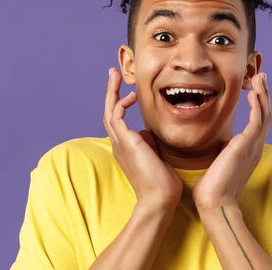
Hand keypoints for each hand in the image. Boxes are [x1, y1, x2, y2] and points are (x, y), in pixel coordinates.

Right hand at [103, 67, 182, 207]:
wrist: (160, 198)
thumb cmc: (163, 182)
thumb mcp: (156, 156)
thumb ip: (151, 142)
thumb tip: (150, 132)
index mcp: (126, 147)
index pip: (118, 120)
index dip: (121, 103)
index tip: (129, 92)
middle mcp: (119, 144)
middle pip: (109, 111)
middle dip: (111, 91)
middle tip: (113, 73)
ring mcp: (120, 143)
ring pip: (109, 111)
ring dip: (111, 92)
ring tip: (115, 74)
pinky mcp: (126, 142)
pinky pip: (116, 116)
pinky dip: (121, 103)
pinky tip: (131, 97)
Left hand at [193, 72, 270, 208]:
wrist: (214, 202)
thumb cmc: (212, 188)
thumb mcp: (219, 163)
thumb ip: (222, 151)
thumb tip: (217, 144)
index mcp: (249, 151)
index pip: (259, 122)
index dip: (259, 104)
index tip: (255, 89)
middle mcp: (255, 147)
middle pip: (266, 114)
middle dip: (264, 94)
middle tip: (261, 76)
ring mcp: (253, 146)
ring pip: (265, 114)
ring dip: (263, 95)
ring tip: (260, 77)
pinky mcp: (246, 146)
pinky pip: (257, 120)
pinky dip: (257, 105)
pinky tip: (253, 93)